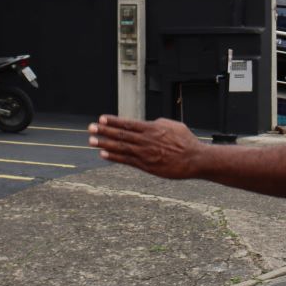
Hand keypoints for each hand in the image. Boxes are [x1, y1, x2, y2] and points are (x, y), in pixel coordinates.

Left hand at [88, 115, 204, 179]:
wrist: (195, 159)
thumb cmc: (186, 142)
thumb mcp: (174, 126)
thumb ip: (158, 123)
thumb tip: (149, 122)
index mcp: (152, 129)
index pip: (128, 124)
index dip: (113, 121)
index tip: (101, 119)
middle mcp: (146, 140)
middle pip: (121, 135)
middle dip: (104, 131)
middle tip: (90, 128)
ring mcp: (145, 154)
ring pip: (121, 147)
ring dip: (104, 144)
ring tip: (91, 141)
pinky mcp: (147, 166)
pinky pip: (127, 161)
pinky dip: (114, 157)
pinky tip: (103, 154)